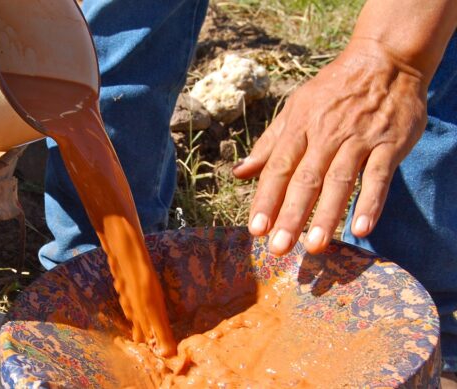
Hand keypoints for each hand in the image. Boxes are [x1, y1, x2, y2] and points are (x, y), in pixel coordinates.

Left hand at [232, 39, 427, 254]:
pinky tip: (361, 228)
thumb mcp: (296, 108)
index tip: (255, 229)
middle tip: (279, 248)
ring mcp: (359, 140)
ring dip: (326, 215)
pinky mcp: (389, 145)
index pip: (278, 169)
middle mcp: (326, 135)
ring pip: (339, 181)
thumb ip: (269, 144)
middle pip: (305, 180)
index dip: (266, 199)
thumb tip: (239, 173)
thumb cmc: (334, 89)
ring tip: (314, 246)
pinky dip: (371, 202)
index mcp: (300, 127)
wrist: (385, 61)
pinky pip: (379, 177)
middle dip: (290, 216)